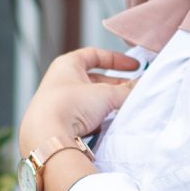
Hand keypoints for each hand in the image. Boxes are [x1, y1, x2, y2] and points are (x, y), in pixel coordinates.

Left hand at [18, 46, 141, 158]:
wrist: (47, 136)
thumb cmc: (70, 105)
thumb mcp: (106, 94)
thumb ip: (127, 90)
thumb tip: (142, 89)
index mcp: (67, 65)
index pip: (95, 55)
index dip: (116, 59)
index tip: (134, 66)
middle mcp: (60, 81)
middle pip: (94, 79)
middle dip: (116, 85)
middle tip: (134, 91)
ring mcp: (59, 102)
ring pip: (90, 99)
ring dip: (108, 103)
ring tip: (124, 108)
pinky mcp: (60, 122)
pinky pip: (84, 116)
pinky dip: (98, 118)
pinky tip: (108, 125)